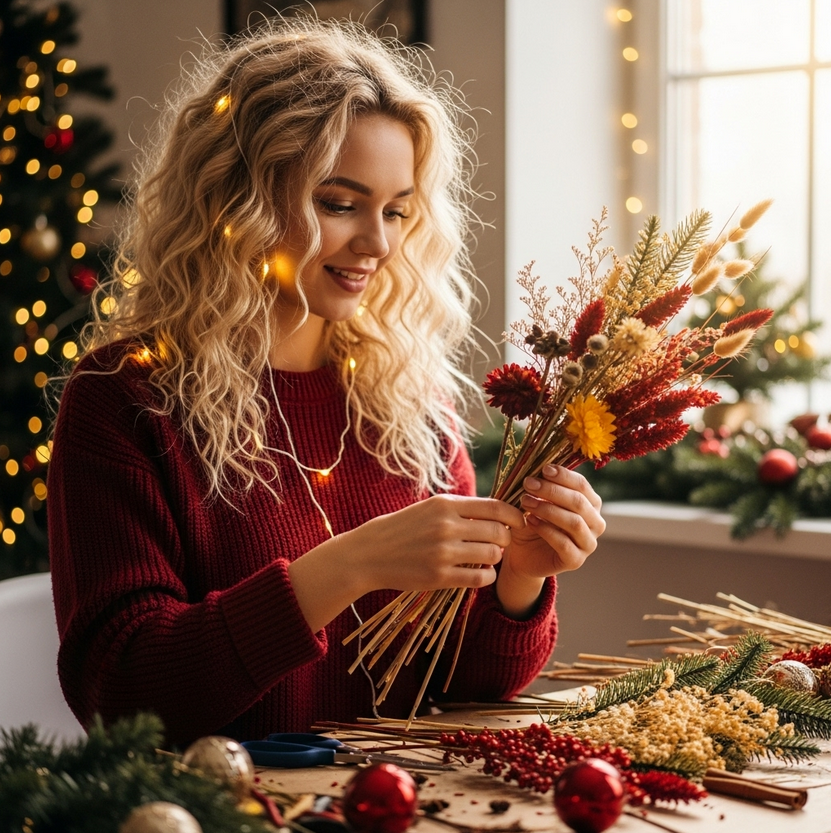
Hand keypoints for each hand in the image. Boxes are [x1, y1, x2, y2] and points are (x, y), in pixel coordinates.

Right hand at [289, 494, 524, 631]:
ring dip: (495, 558)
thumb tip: (497, 512)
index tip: (519, 522)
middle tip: (499, 543)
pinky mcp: (440, 577)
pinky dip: (487, 576)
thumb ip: (460, 509)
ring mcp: (443, 552)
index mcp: (445, 504)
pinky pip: (479, 577)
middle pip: (498, 532)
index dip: (514, 516)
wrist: (369, 553)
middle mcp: (446, 526)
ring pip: (492, 555)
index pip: (495, 507)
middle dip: (505, 539)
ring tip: (486, 557)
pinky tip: (480, 573)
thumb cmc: (402, 528)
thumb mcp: (429, 508)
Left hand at [496, 465, 604, 616]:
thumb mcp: (536, 500)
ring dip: (548, 509)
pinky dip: (546, 530)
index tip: (543, 469)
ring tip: (526, 502)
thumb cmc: (533, 521)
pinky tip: (530, 521)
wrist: (524, 554)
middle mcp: (595, 523)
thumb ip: (541, 486)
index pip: (582, 485)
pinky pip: (564, 543)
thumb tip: (537, 465)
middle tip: (528, 484)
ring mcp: (588, 544)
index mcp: (591, 504)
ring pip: (574, 522)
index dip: (564, 476)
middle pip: (579, 502)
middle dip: (552, 491)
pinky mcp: (576, 560)